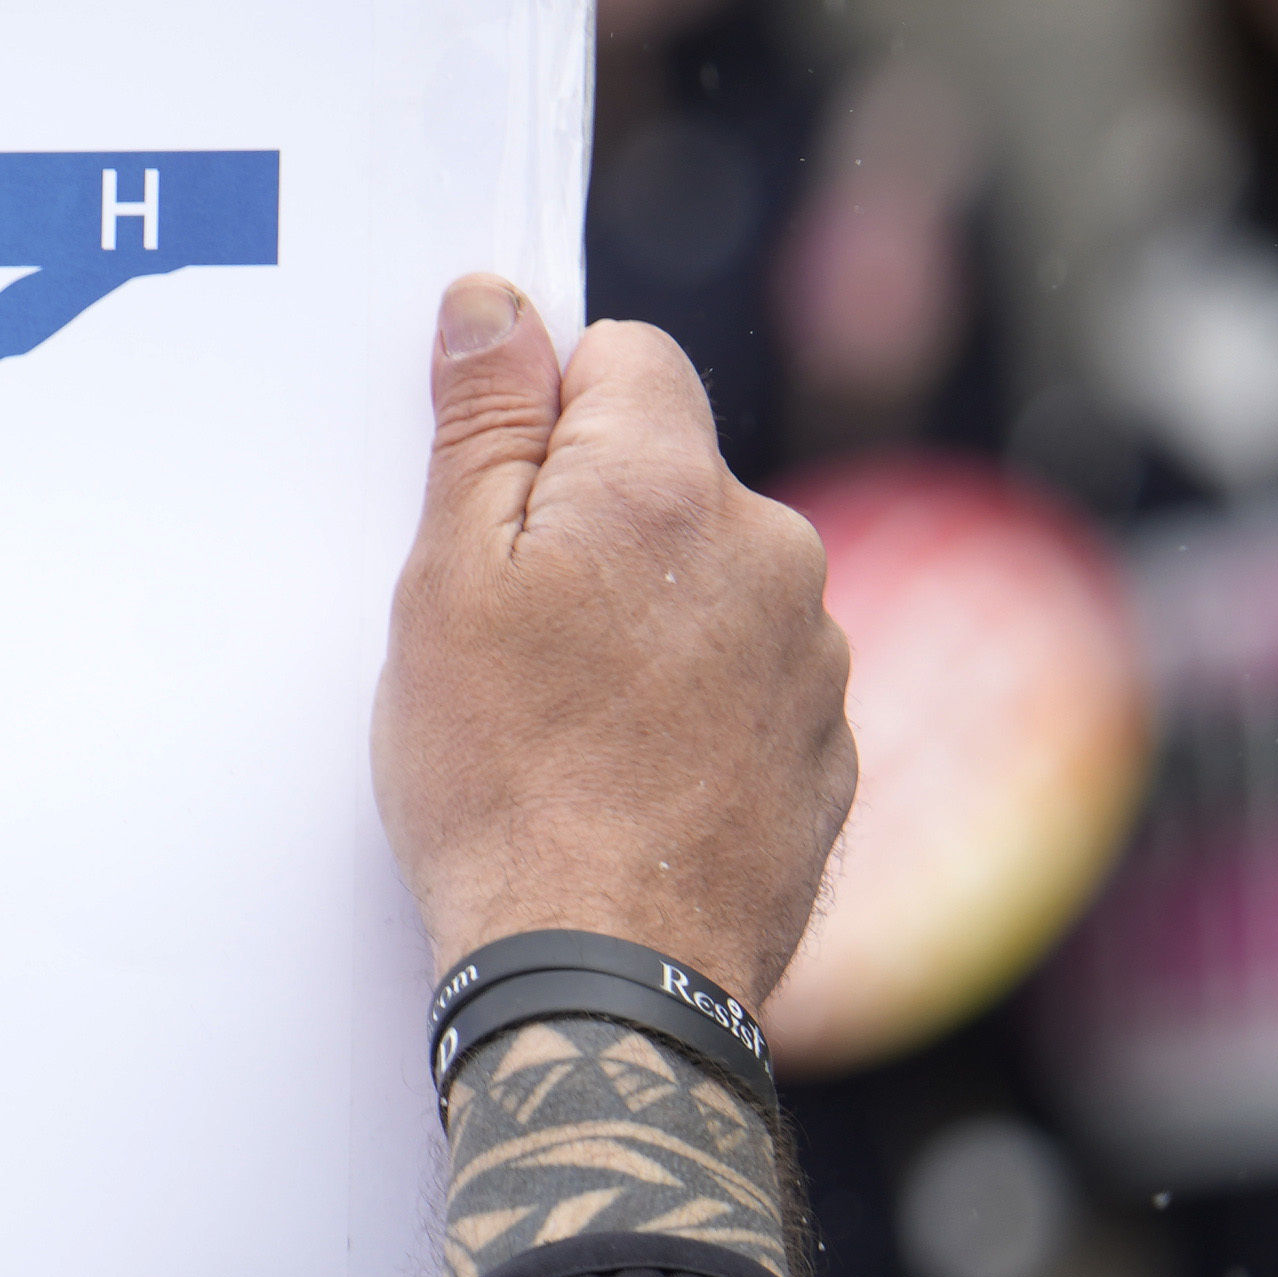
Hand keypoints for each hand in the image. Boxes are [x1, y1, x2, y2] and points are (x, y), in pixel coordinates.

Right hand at [372, 275, 854, 1000]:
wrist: (604, 977)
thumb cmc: (500, 777)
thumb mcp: (444, 582)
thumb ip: (481, 424)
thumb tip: (498, 299)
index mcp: (670, 485)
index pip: (627, 355)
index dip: (547, 412)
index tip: (496, 500)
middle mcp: (774, 548)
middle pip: (672, 478)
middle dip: (599, 527)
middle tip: (513, 638)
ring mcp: (817, 657)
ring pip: (716, 584)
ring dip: (653, 622)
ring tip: (571, 726)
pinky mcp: (833, 752)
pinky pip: (753, 684)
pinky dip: (697, 710)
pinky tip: (630, 780)